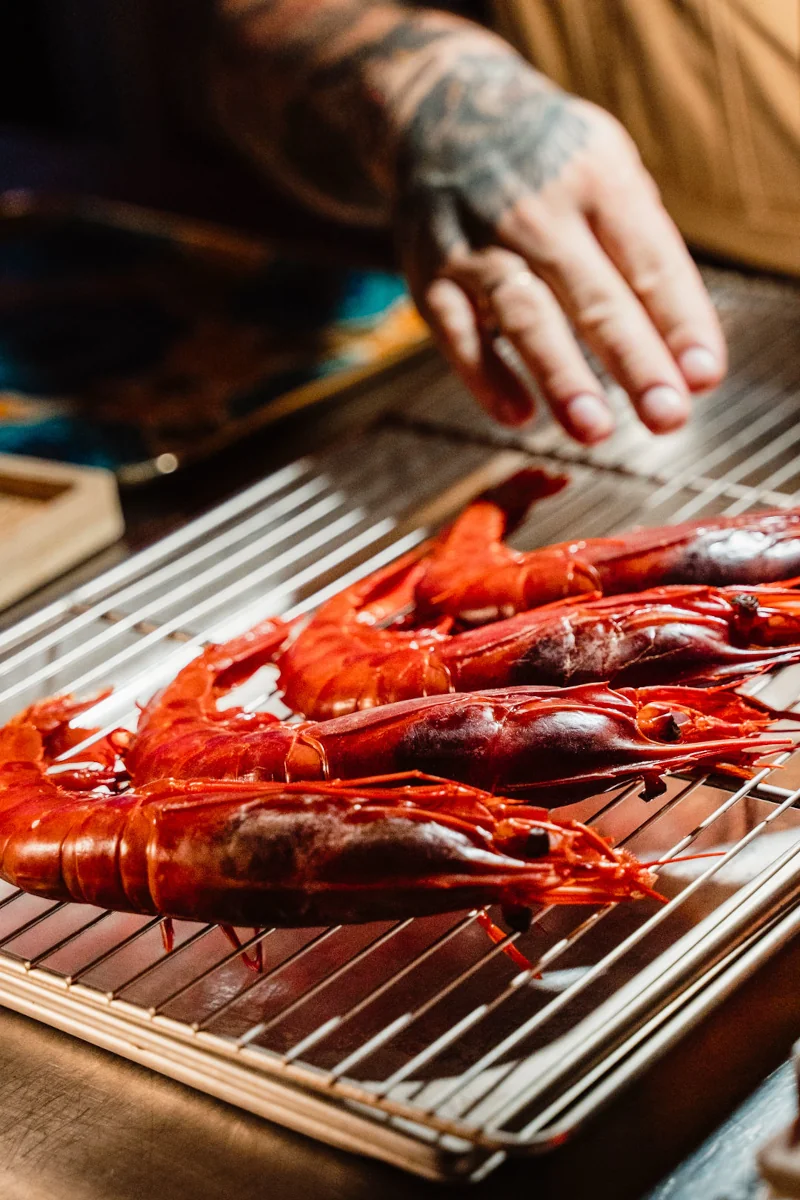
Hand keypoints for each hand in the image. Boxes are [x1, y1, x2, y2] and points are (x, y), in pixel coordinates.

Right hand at [389, 28, 725, 441]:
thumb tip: (681, 350)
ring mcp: (480, 244)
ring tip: (595, 429)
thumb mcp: (608, 172)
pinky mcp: (431, 275)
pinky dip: (486, 376)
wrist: (444, 111)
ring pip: (526, 317)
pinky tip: (518, 415)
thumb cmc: (551, 164)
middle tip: (666, 415)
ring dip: (562, 376)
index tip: (702, 376)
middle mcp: (539, 211)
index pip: (649, 261)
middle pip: (594, 296)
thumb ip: (642, 251)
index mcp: (599, 180)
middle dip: (635, 360)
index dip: (679, 320)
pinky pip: (458, 333)